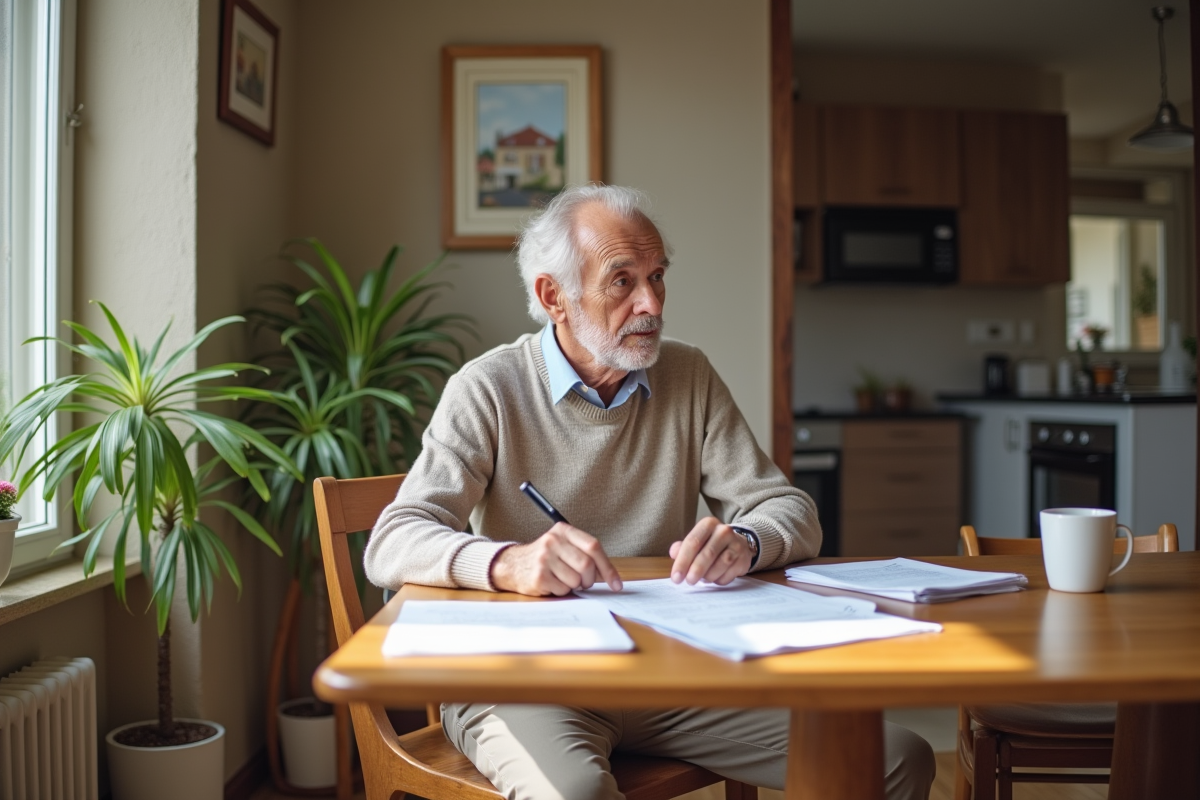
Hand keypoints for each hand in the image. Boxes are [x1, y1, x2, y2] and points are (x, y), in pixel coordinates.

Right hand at [490, 523, 623, 595]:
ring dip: (574, 585)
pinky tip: (552, 583)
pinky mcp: (539, 576)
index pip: (593, 546)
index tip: (616, 583)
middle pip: (586, 565)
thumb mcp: (563, 546)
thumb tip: (609, 576)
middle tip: (584, 583)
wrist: (513, 565)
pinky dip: (562, 591)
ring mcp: (544, 558)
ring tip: (563, 579)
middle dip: (590, 579)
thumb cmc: (545, 558)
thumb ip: (584, 554)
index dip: (608, 567)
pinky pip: (563, 590)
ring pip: (576, 580)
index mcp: (563, 530)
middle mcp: (553, 541)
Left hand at [669, 517, 752, 585]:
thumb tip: (674, 553)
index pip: (693, 542)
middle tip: (688, 581)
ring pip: (719, 566)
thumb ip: (682, 547)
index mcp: (708, 524)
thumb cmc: (711, 544)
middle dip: (695, 571)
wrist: (737, 544)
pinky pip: (728, 575)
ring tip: (702, 578)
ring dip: (707, 577)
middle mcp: (724, 531)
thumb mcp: (696, 541)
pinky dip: (718, 580)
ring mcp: (736, 545)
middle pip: (707, 554)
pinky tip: (715, 577)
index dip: (682, 561)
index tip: (676, 577)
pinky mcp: (744, 559)